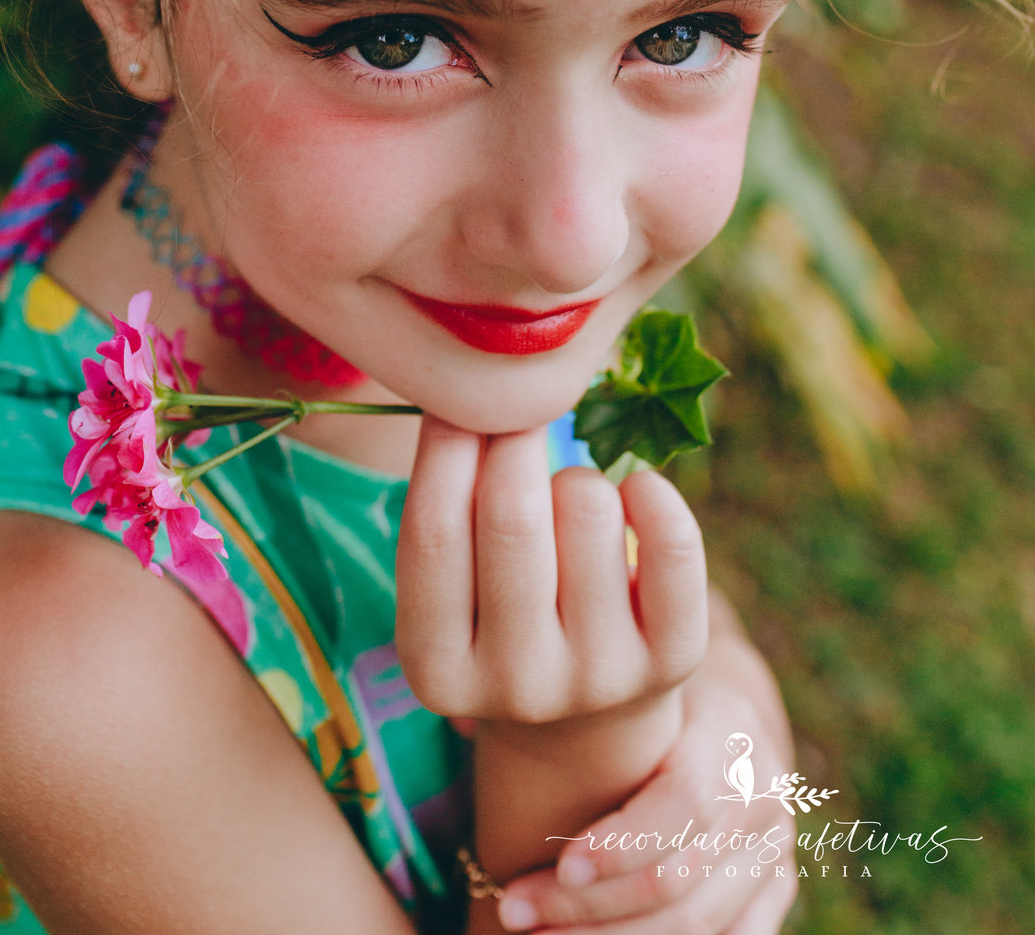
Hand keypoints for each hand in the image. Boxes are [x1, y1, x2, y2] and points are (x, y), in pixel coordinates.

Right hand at [396, 415, 707, 726]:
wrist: (587, 716)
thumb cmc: (501, 608)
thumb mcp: (455, 582)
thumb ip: (449, 500)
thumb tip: (471, 386)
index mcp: (437, 669)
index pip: (431, 530)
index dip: (446, 441)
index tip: (464, 395)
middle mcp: (516, 686)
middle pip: (511, 514)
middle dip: (515, 437)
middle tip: (522, 415)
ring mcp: (599, 678)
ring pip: (590, 508)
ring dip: (580, 476)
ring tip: (573, 499)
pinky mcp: (672, 661)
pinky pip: (673, 542)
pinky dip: (653, 492)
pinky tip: (636, 490)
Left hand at [490, 597, 798, 933]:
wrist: (722, 718)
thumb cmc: (647, 700)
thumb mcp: (624, 688)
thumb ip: (568, 708)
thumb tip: (461, 722)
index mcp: (727, 736)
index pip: (685, 802)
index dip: (622, 843)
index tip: (555, 866)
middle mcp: (762, 800)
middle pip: (680, 880)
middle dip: (591, 910)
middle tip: (514, 914)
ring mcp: (773, 854)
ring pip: (699, 926)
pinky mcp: (774, 894)